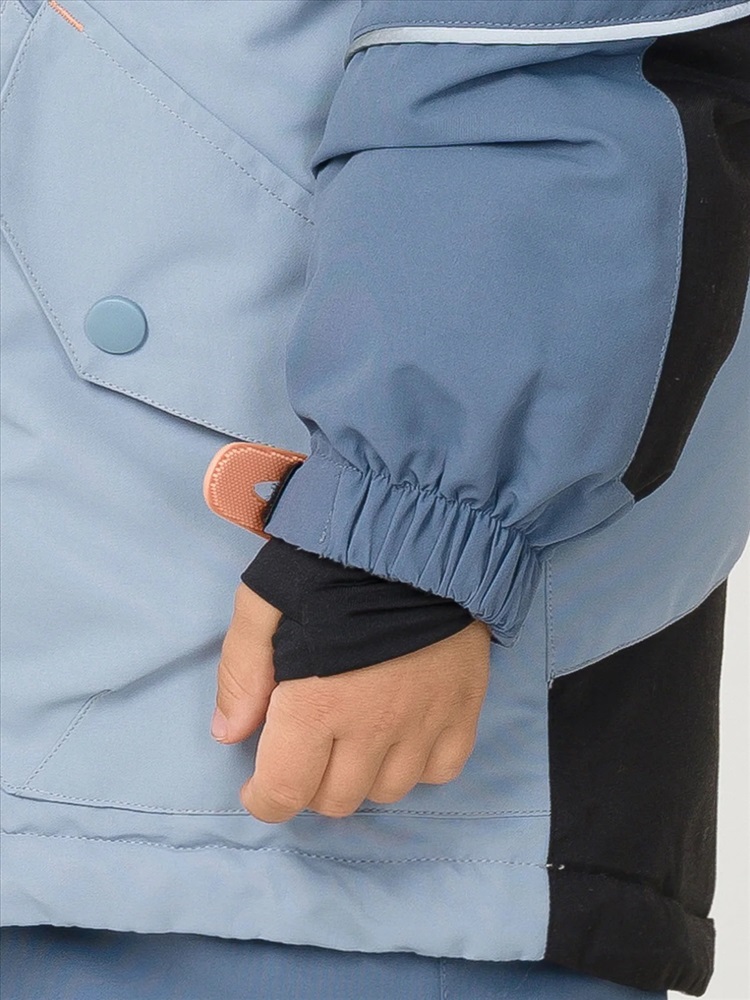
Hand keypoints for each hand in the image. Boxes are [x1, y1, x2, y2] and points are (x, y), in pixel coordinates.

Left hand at [212, 581, 491, 821]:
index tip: (260, 784)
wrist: (422, 529)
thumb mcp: (265, 598)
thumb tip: (230, 732)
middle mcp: (372, 728)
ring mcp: (425, 722)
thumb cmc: (334, 561)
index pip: (285, 793)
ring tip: (353, 738)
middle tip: (306, 748)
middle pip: (336, 800)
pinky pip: (441, 770)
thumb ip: (241, 668)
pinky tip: (403, 733)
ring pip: (389, 791)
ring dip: (362, 775)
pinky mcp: (465, 708)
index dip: (264, 799)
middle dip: (309, 784)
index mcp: (316, 704)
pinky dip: (418, 764)